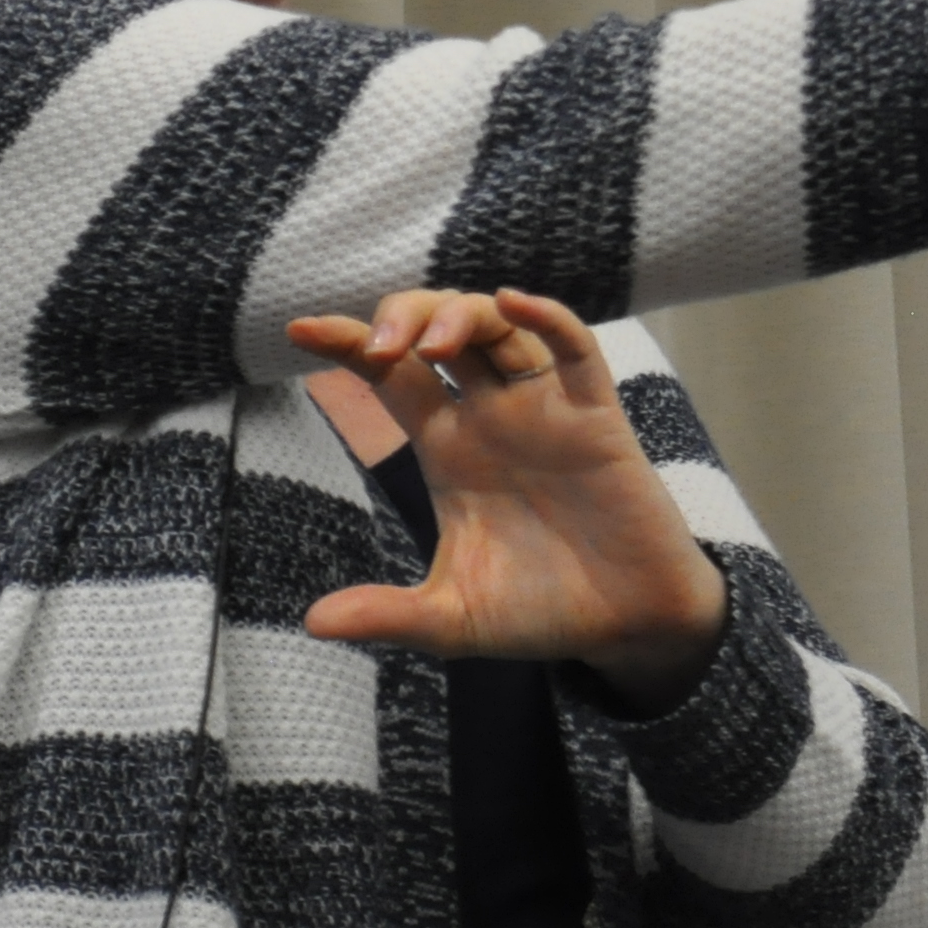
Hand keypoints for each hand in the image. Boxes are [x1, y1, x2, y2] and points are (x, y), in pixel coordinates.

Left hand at [282, 289, 729, 714]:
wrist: (627, 626)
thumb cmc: (540, 612)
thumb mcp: (452, 619)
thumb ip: (387, 615)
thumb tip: (313, 623)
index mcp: (447, 447)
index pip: (389, 374)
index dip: (346, 343)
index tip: (299, 328)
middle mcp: (489, 415)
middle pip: (437, 329)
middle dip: (404, 317)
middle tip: (383, 348)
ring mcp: (542, 409)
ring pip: (500, 324)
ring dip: (464, 314)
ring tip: (436, 344)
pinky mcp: (595, 416)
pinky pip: (574, 347)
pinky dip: (547, 315)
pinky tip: (515, 301)